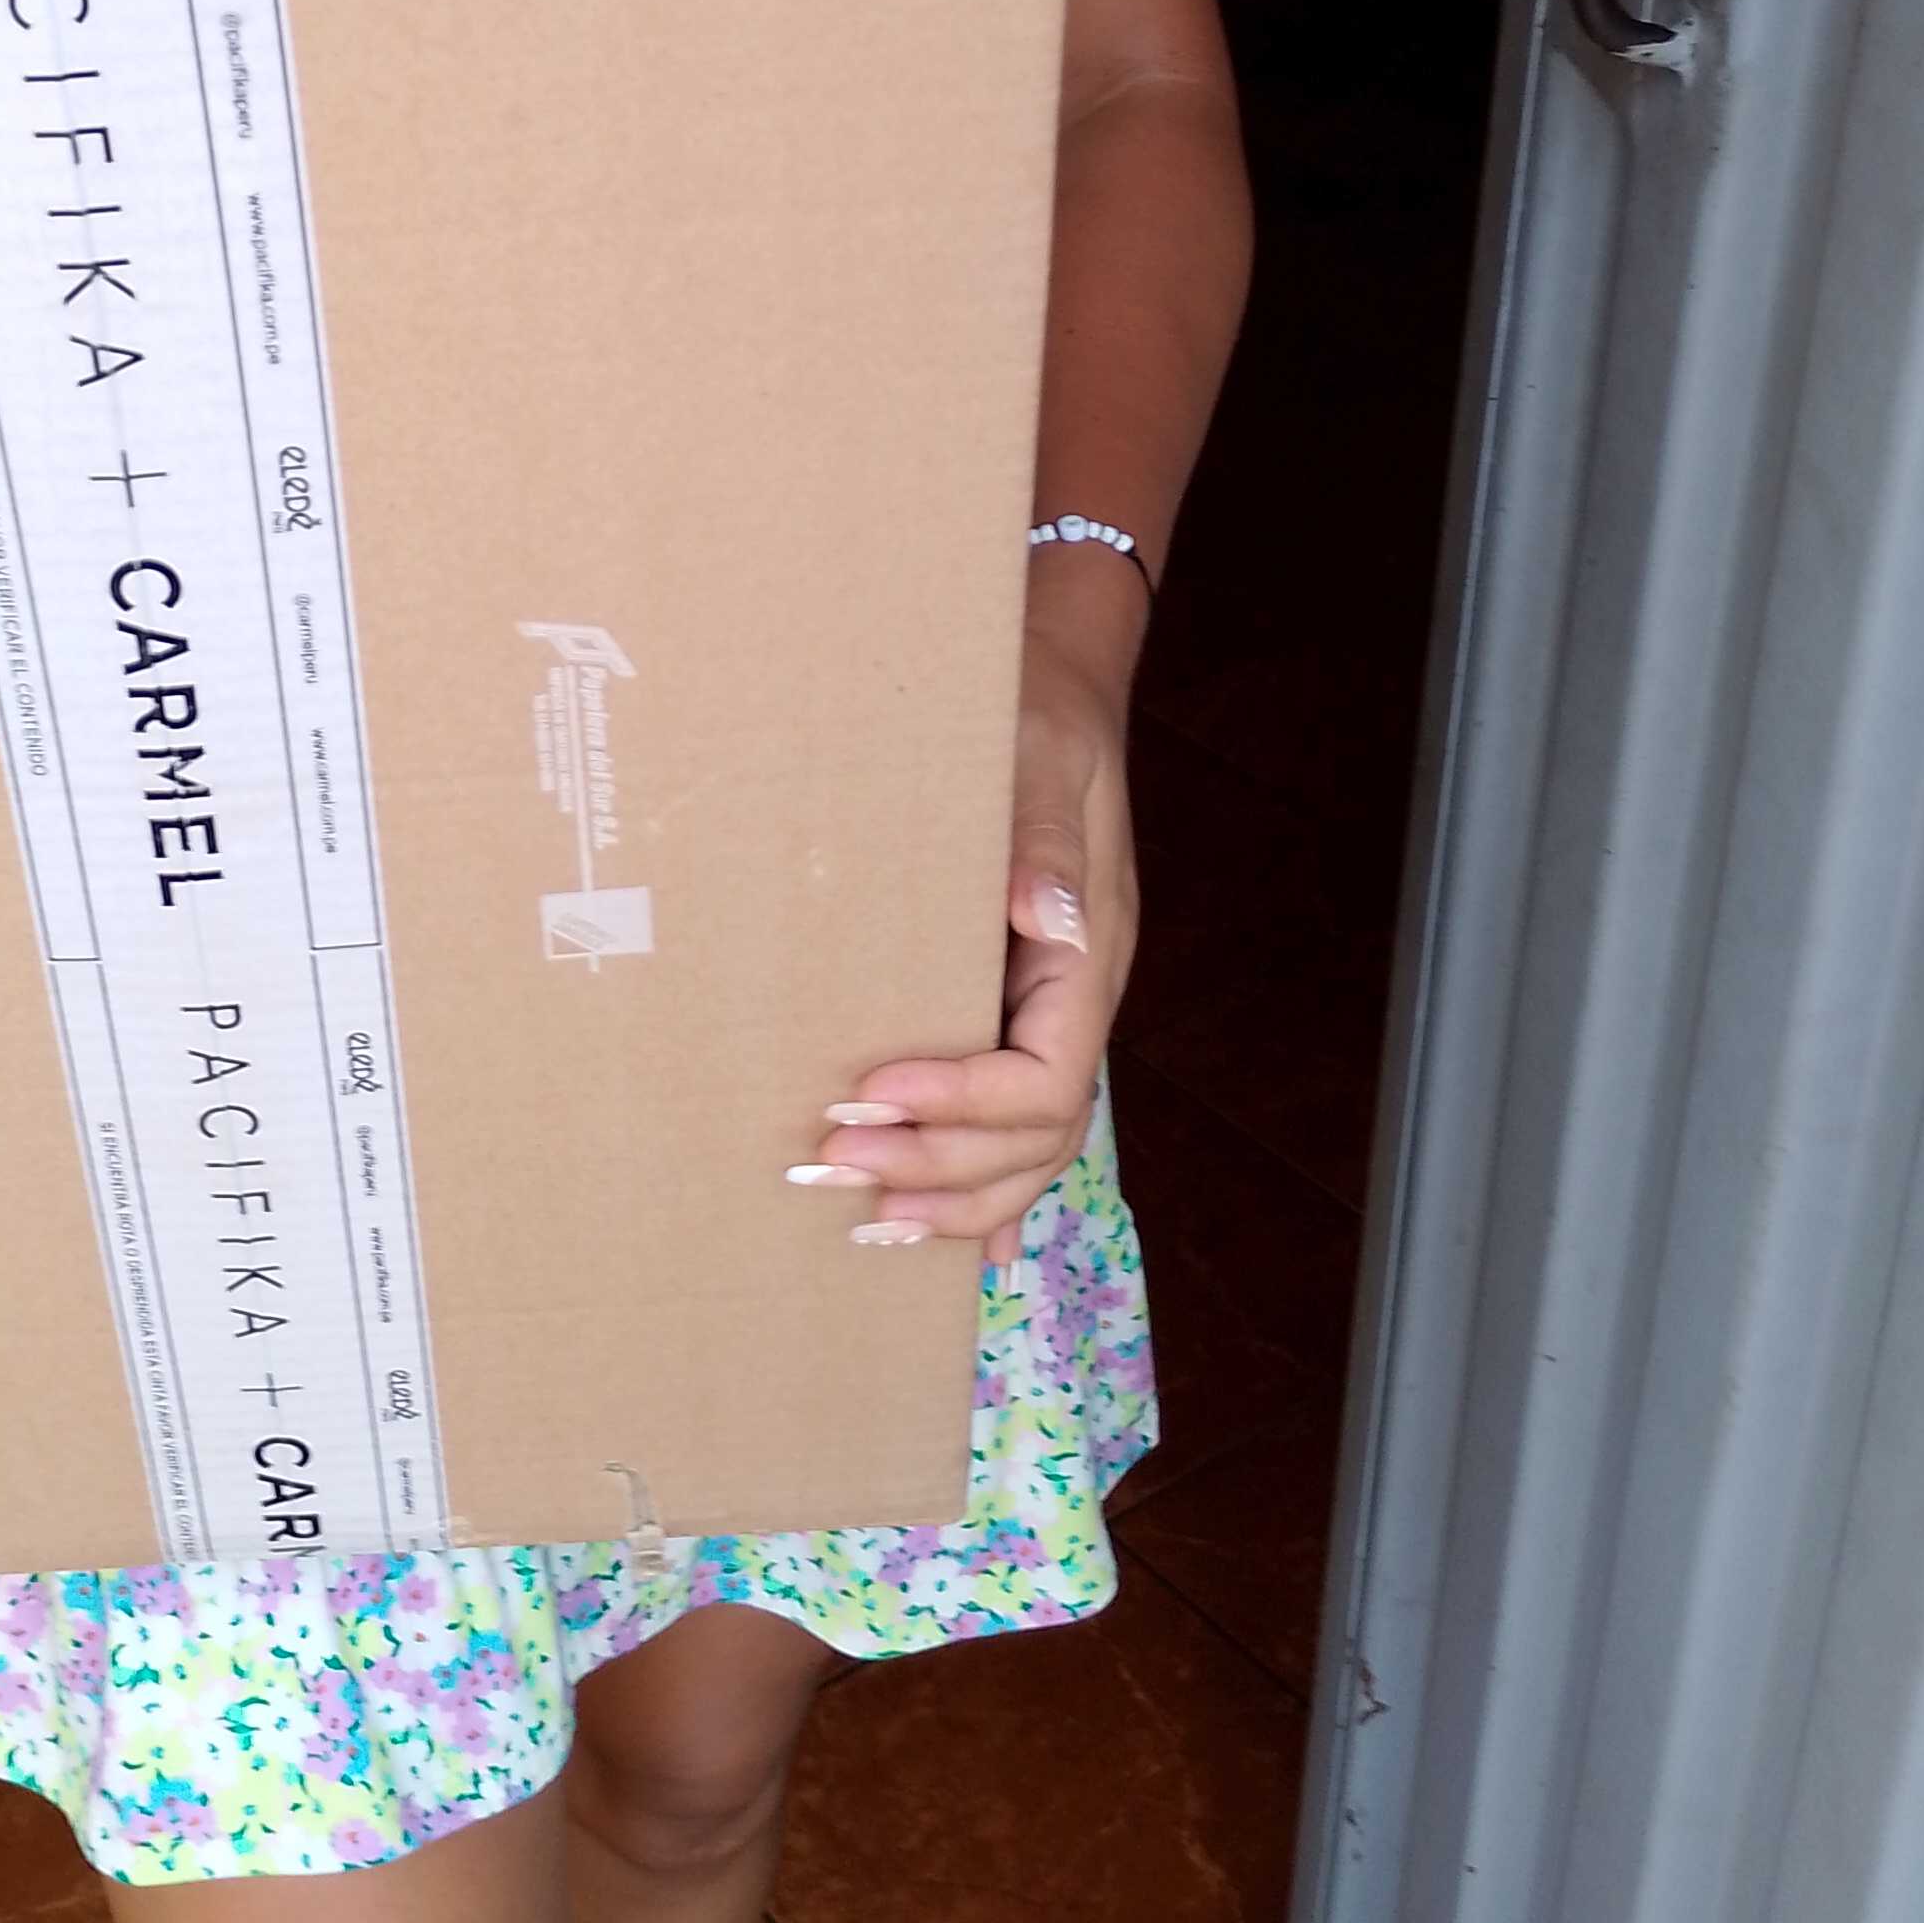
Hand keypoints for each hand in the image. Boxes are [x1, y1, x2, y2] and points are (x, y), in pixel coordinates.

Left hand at [791, 634, 1137, 1261]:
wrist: (1054, 691)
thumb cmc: (1036, 717)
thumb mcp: (1043, 758)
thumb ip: (1043, 841)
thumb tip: (1044, 920)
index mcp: (1086, 957)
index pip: (1046, 1077)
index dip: (964, 1103)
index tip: (873, 1089)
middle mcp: (1075, 1002)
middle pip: (1034, 1138)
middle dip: (939, 1165)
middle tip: (837, 1163)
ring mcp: (1051, 1015)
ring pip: (1025, 1150)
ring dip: (950, 1193)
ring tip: (865, 1216)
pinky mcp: (1017, 1012)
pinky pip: (1011, 1124)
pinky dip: (975, 1184)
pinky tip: (932, 1232)